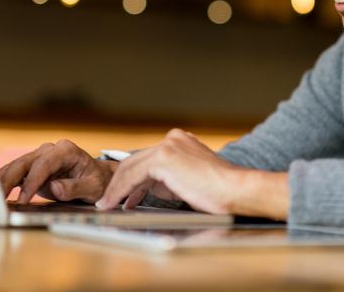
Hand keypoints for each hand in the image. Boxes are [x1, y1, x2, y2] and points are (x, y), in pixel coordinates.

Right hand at [0, 139, 116, 203]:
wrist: (99, 177)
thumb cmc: (97, 181)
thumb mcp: (93, 187)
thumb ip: (74, 188)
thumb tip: (54, 188)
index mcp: (66, 151)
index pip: (44, 164)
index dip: (32, 182)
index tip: (24, 199)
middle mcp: (50, 150)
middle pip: (24, 162)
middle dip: (9, 180)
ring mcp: (40, 157)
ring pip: (16, 167)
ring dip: (1, 181)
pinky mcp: (33, 168)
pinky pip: (16, 174)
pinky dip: (4, 182)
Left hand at [96, 129, 244, 213]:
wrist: (235, 190)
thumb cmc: (219, 191)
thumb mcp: (188, 180)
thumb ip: (168, 178)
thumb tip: (150, 187)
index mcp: (180, 141)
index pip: (146, 158)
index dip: (131, 178)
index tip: (123, 195)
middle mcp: (173, 139)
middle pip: (135, 160)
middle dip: (120, 183)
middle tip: (109, 201)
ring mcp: (168, 146)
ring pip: (131, 167)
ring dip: (116, 189)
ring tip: (108, 205)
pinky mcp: (163, 158)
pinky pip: (133, 176)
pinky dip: (120, 191)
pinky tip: (115, 202)